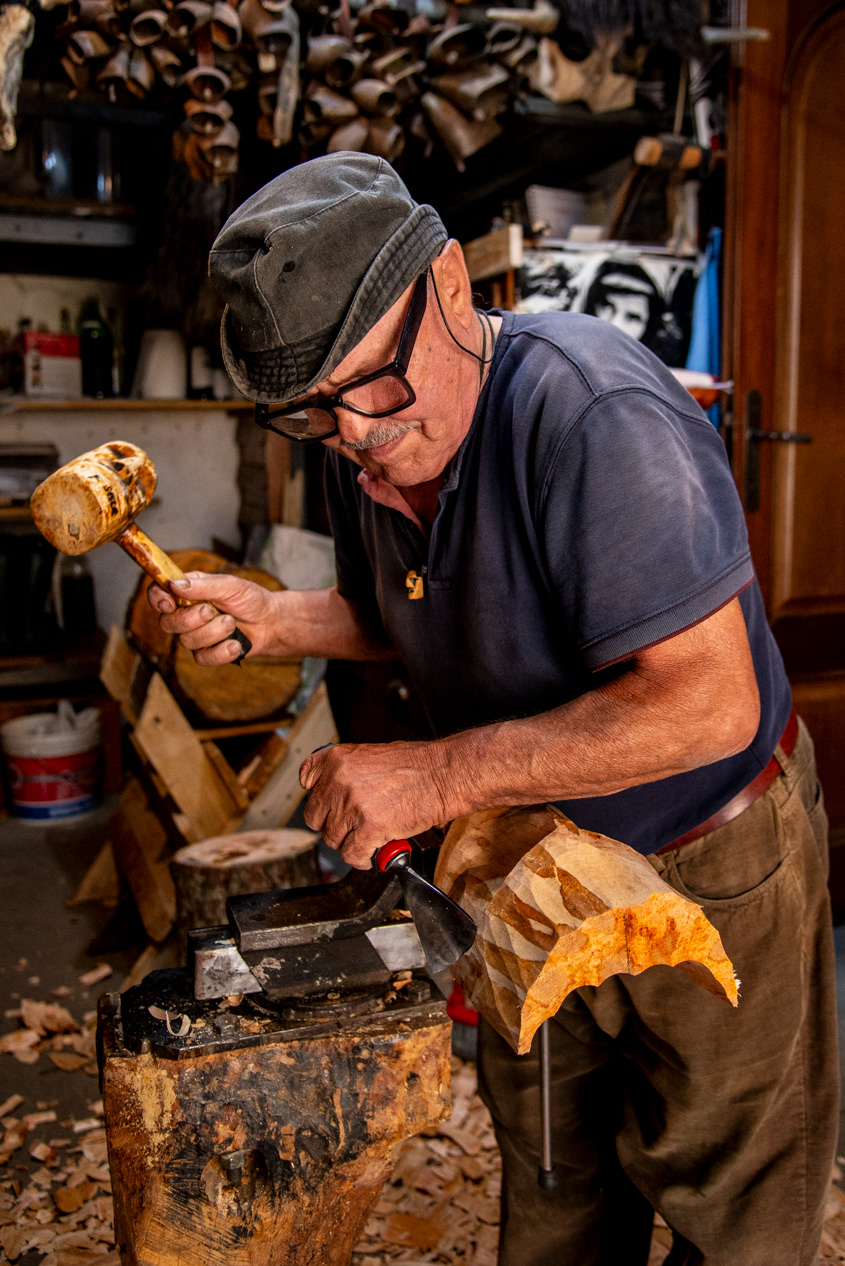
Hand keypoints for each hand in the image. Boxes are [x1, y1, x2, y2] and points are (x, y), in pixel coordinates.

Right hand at [147, 571, 276, 665]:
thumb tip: (174, 585)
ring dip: (214, 632)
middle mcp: (186, 614)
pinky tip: (235, 643)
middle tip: (212, 611)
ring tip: (232, 623)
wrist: (270, 622)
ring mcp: (195, 636)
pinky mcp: (206, 654)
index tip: (169, 602)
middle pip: (167, 623)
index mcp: (186, 593)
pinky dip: (222, 650)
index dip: (157, 599)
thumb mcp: (230, 585)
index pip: (158, 595)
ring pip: (187, 641)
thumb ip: (202, 585)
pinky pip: (203, 658)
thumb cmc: (249, 599)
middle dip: (191, 618)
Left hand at [299, 740, 449, 868]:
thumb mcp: (370, 756)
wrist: (444, 774)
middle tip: (350, 826)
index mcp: (337, 759)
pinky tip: (372, 854)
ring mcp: (352, 805)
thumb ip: (347, 774)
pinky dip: (361, 860)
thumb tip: (336, 796)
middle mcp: (339, 780)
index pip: (307, 779)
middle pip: (315, 816)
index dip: (318, 796)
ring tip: (366, 838)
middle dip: (333, 824)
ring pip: (332, 839)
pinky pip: (351, 855)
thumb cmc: (417, 765)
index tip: (327, 804)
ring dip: (349, 843)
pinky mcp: (369, 828)